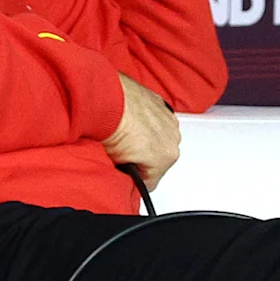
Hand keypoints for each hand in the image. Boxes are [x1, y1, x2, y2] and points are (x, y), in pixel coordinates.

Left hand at [105, 73, 179, 190]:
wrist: (106, 99)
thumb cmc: (112, 127)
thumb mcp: (116, 163)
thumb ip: (127, 174)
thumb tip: (124, 175)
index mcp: (166, 157)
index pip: (150, 182)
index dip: (134, 180)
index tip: (124, 175)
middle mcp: (173, 139)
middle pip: (157, 159)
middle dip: (142, 159)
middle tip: (122, 154)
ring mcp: (169, 120)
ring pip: (158, 140)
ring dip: (146, 140)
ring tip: (125, 135)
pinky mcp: (162, 105)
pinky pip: (156, 121)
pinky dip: (145, 123)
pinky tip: (130, 121)